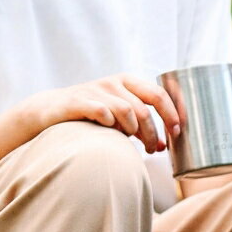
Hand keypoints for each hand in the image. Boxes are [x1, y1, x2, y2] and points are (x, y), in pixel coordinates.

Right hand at [22, 75, 180, 152]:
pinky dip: (110, 124)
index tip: (177, 132)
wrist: (54, 109)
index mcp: (127, 82)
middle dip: (152, 132)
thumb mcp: (122, 116)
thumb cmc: (94, 115)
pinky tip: (107, 130)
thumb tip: (163, 146)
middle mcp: (113, 83)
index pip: (158, 94)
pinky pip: (103, 112)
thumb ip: (143, 126)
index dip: (171, 114)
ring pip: (127, 112)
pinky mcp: (78, 100)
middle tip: (152, 148)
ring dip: (132, 131)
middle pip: (144, 109)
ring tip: (128, 140)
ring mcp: (95, 90)